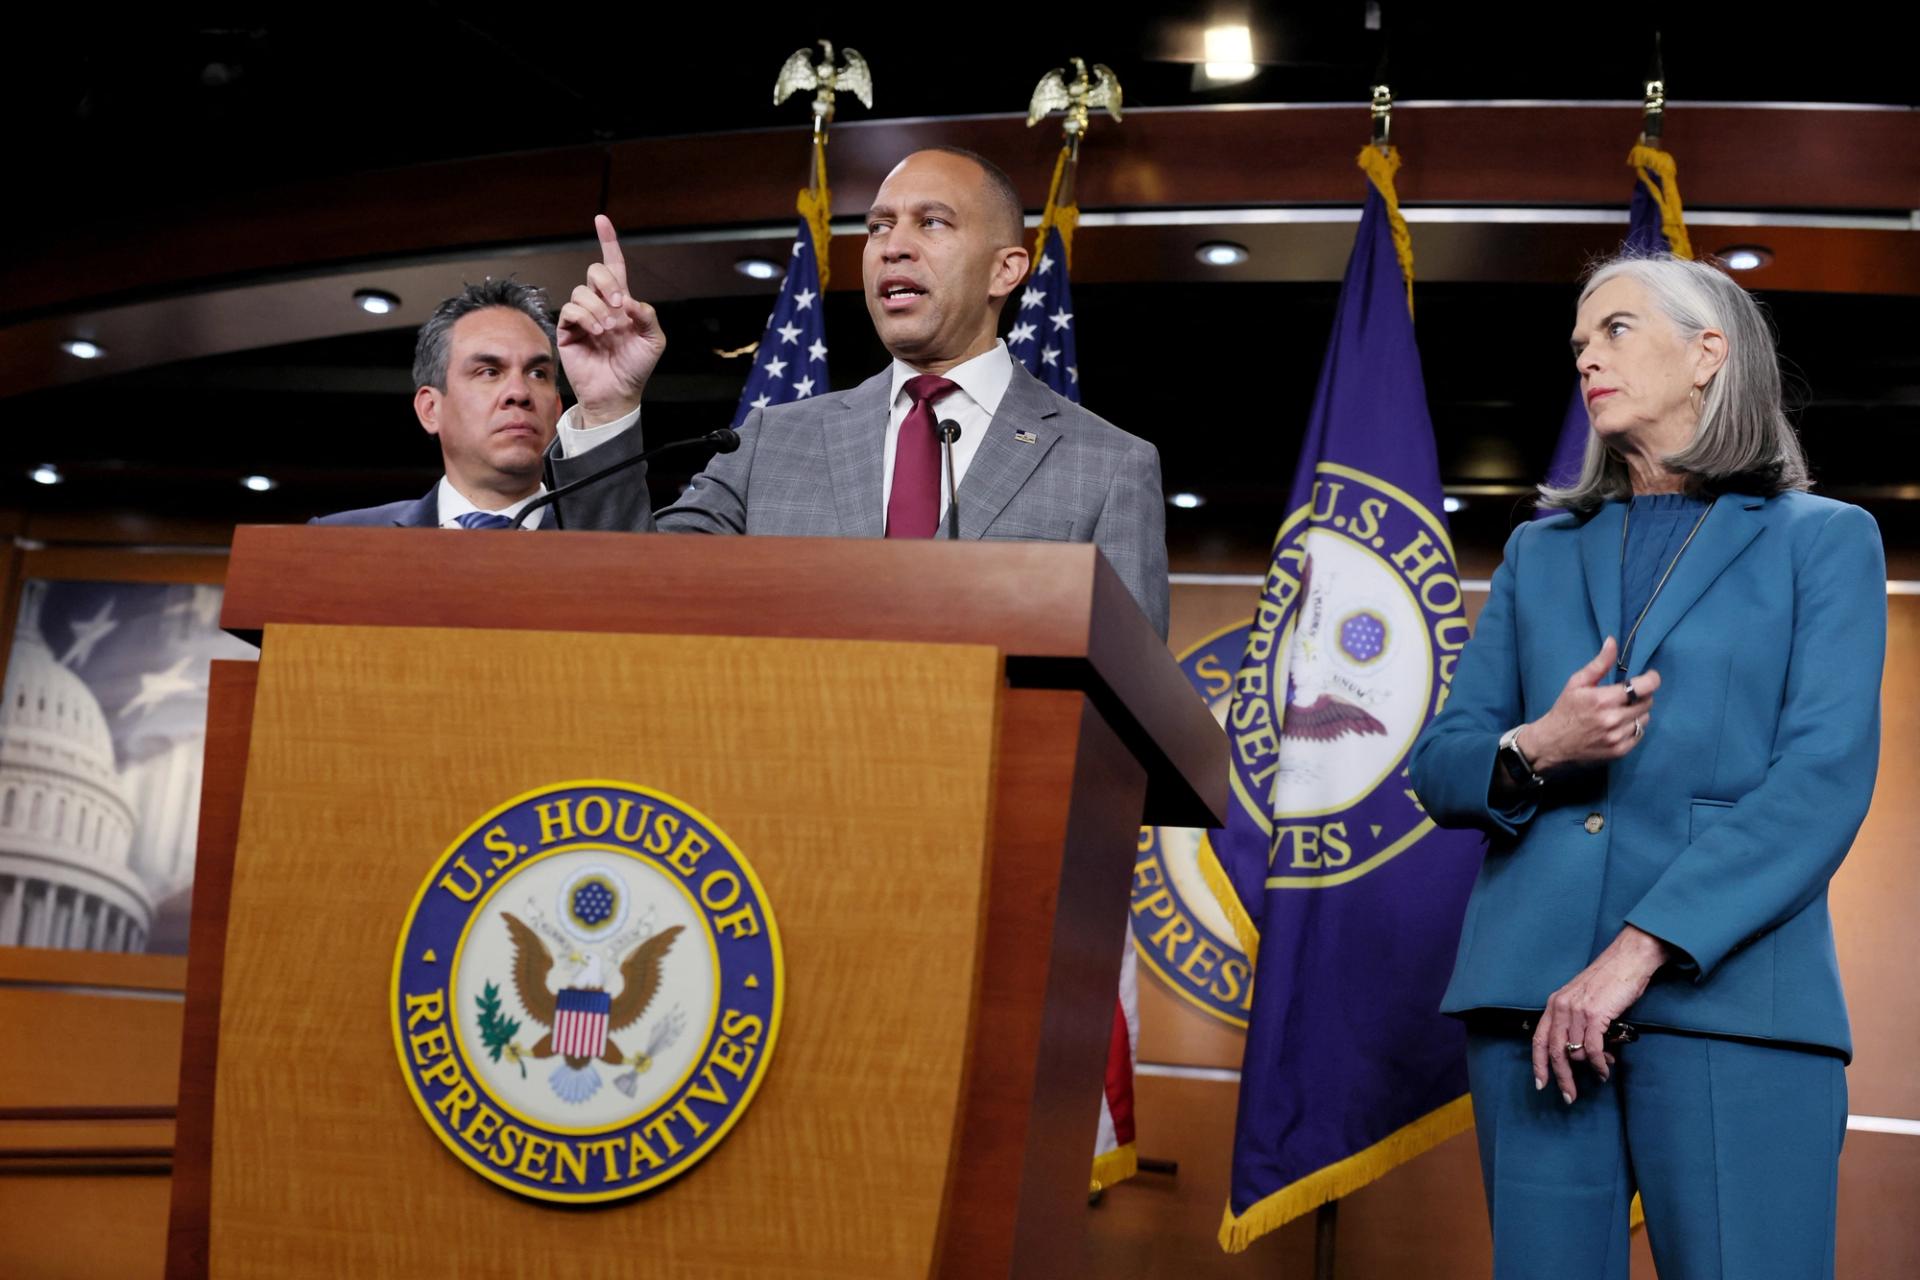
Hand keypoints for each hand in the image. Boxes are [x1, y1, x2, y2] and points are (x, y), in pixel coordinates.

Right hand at [556, 215, 665, 425]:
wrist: (619, 393)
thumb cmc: (636, 367)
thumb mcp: (653, 340)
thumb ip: (647, 315)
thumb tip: (627, 300)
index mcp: (621, 302)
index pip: (613, 265)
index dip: (608, 242)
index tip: (602, 220)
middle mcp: (600, 305)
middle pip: (595, 271)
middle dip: (606, 282)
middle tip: (619, 304)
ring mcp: (582, 317)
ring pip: (581, 291)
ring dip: (598, 308)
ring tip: (609, 331)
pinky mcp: (568, 330)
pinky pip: (570, 310)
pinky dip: (585, 317)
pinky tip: (597, 332)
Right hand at [1517, 637, 1658, 772]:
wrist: (1552, 743)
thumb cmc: (1565, 710)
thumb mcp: (1577, 683)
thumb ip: (1599, 663)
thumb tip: (1613, 641)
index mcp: (1603, 699)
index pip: (1644, 687)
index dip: (1652, 679)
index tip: (1650, 676)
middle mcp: (1613, 719)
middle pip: (1647, 702)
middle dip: (1642, 695)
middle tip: (1628, 695)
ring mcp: (1618, 737)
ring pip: (1645, 718)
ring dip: (1638, 712)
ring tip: (1622, 710)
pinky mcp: (1620, 750)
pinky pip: (1640, 734)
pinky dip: (1634, 727)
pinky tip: (1619, 725)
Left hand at [1531, 925, 1670, 1101]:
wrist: (1628, 960)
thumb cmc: (1610, 981)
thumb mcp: (1584, 1000)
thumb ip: (1578, 1024)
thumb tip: (1583, 1055)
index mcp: (1554, 1004)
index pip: (1538, 1039)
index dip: (1538, 1064)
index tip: (1541, 1084)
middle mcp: (1560, 1007)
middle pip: (1553, 1051)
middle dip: (1561, 1078)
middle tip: (1569, 1097)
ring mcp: (1576, 1010)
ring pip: (1574, 1052)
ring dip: (1588, 1069)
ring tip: (1601, 1072)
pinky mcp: (1595, 1014)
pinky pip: (1592, 1049)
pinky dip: (1598, 1065)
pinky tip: (1605, 1070)